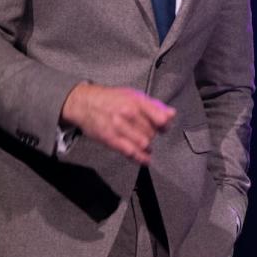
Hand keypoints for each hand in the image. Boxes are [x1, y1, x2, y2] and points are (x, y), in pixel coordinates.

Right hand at [60, 83, 174, 163]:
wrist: (84, 103)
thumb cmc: (111, 99)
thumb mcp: (134, 95)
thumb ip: (154, 105)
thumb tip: (171, 114)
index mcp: (137, 101)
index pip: (159, 116)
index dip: (165, 124)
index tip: (164, 126)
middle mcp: (129, 113)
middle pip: (152, 131)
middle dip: (154, 134)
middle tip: (149, 132)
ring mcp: (119, 127)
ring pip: (144, 143)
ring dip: (148, 145)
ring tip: (146, 144)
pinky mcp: (111, 139)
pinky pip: (130, 151)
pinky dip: (140, 158)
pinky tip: (146, 160)